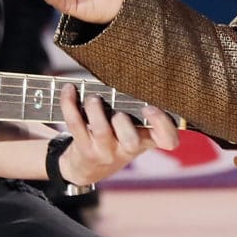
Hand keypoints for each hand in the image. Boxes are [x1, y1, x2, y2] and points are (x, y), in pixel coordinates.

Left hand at [55, 83, 179, 186]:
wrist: (88, 168)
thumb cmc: (117, 138)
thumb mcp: (134, 131)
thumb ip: (138, 108)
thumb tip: (133, 68)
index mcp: (147, 140)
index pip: (167, 141)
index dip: (162, 125)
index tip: (150, 108)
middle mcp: (128, 149)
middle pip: (131, 142)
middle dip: (124, 123)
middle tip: (118, 112)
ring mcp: (105, 151)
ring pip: (102, 131)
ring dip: (96, 110)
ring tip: (92, 98)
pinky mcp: (84, 149)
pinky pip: (76, 124)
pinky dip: (70, 103)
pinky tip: (69, 89)